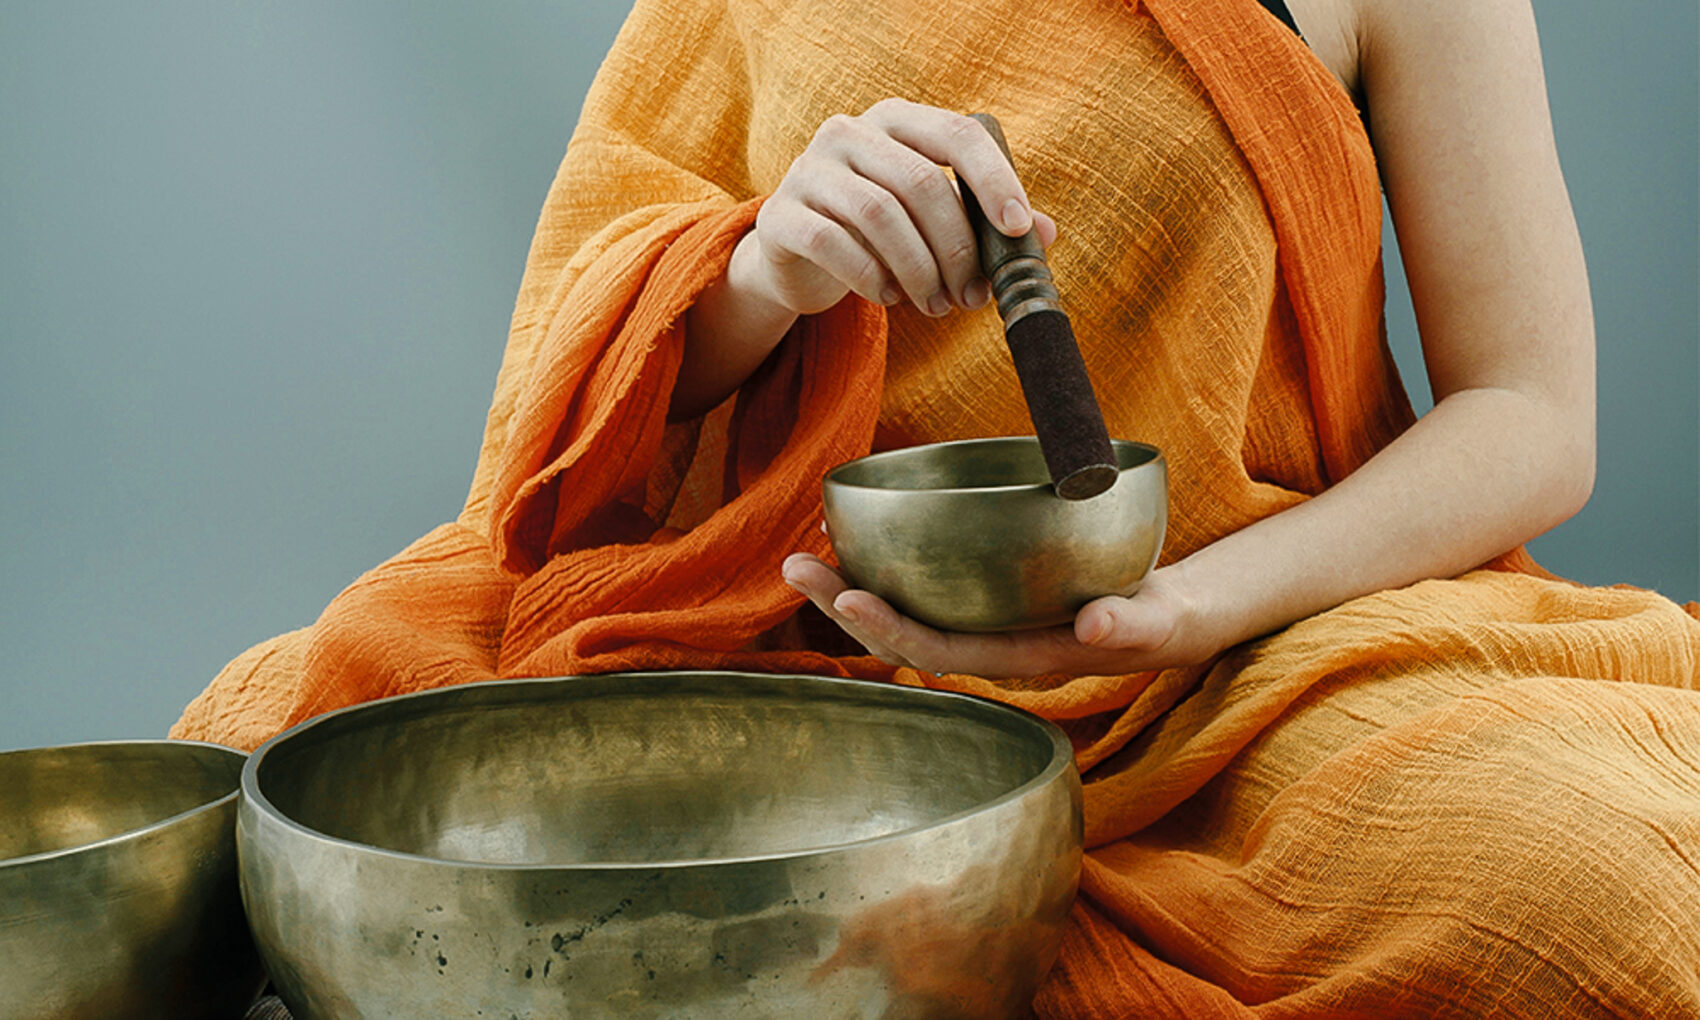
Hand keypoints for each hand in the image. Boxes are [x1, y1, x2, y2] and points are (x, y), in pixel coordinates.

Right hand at [744, 98, 1058, 318]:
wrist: (796, 258)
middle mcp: (849, 132)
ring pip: (880, 215)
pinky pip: (835, 244)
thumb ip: (983, 220)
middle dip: (956, 248)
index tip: (1016, 230)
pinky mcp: (781, 216)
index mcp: (896, 120)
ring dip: (919, 270)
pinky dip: (872, 279)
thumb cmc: (877, 233)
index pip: (957, 134)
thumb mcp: (931, 220)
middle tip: (971, 296)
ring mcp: (808, 169)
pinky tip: (890, 299)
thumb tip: (1046, 234)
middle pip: (921, 182)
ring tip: (935, 306)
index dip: (994, 181)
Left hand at [780, 553, 1213, 678]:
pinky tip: (851, 546)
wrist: (1162, 621)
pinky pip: (918, 595)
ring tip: (800, 558)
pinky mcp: (980, 606)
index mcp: (1018, 658)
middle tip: (793, 565)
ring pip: (900, 617)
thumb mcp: (1155, 623)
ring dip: (847, 591)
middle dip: (843, 605)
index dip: (891, 628)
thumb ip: (1129, 625)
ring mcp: (978, 628)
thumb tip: (1094, 623)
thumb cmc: (1156, 621)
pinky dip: (880, 573)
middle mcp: (986, 648)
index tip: (848, 596)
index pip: (940, 649)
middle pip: (899, 636)